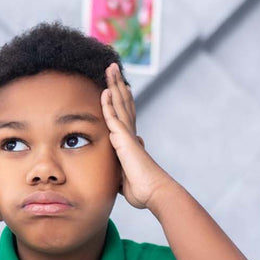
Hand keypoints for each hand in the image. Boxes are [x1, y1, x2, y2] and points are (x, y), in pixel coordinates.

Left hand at [100, 63, 173, 209]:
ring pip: (119, 104)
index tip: (117, 85)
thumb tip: (124, 169)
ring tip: (110, 68)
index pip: (124, 114)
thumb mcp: (126, 177)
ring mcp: (128, 135)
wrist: (154, 192)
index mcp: (131, 141)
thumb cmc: (142, 189)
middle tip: (113, 68)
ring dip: (114, 85)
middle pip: (123, 102)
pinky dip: (109, 104)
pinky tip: (105, 90)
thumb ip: (123, 169)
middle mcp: (131, 133)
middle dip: (117, 84)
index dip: (120, 99)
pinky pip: (114, 118)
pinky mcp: (124, 140)